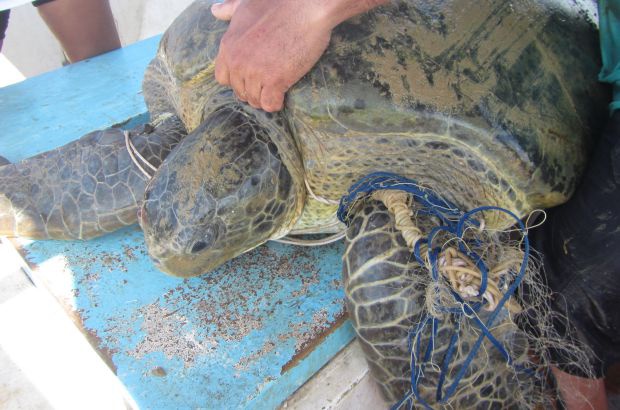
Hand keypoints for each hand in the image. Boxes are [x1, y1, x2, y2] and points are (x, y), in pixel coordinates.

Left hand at [211, 0, 332, 111]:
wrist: (306, 6)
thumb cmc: (279, 3)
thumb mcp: (247, 4)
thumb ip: (230, 10)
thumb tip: (215, 10)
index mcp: (228, 46)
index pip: (222, 78)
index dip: (237, 79)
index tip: (251, 75)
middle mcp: (237, 61)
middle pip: (239, 91)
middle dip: (252, 90)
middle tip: (267, 84)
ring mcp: (255, 72)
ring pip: (254, 100)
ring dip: (265, 98)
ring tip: (276, 90)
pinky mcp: (275, 81)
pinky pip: (269, 104)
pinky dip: (276, 103)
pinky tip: (283, 94)